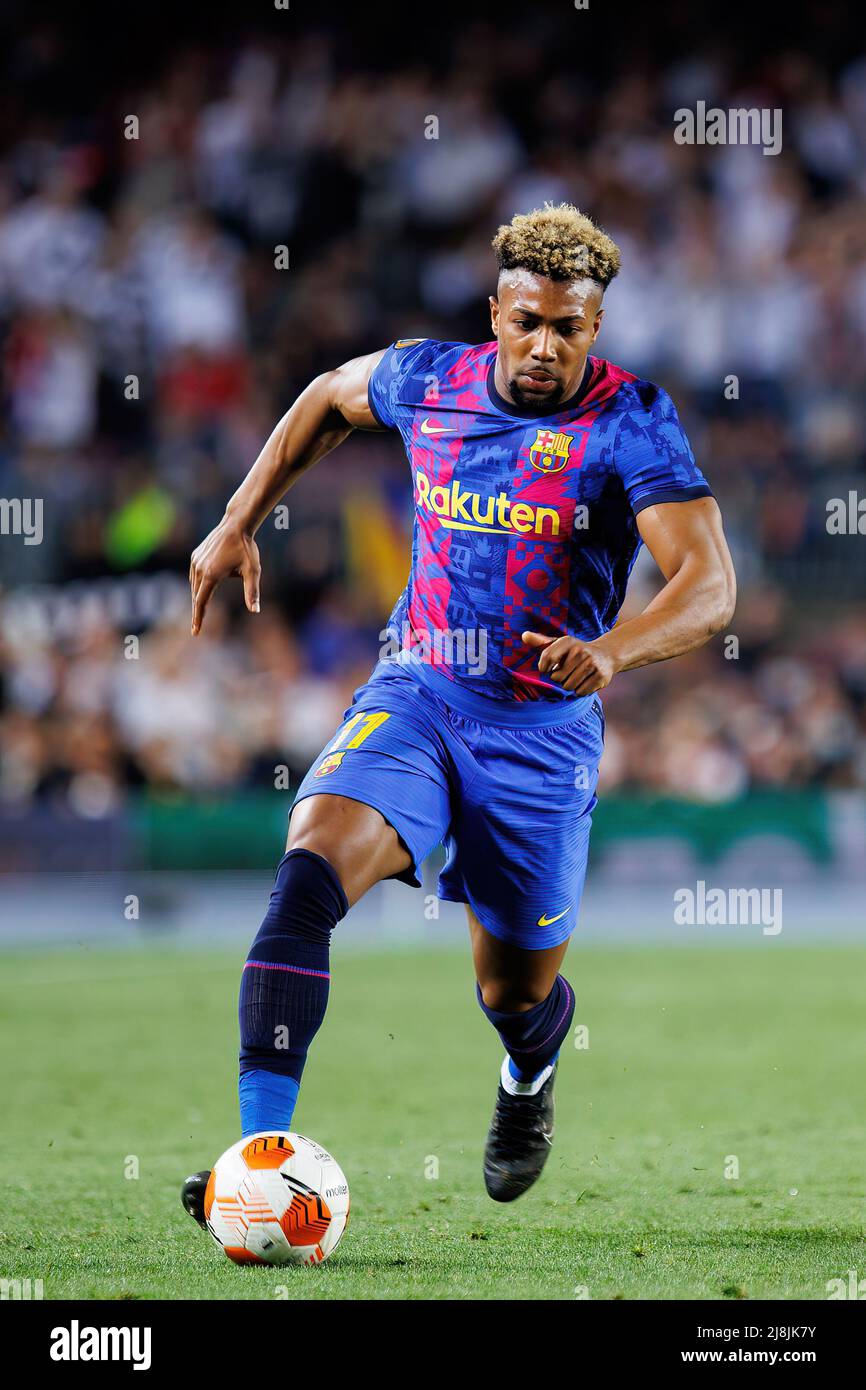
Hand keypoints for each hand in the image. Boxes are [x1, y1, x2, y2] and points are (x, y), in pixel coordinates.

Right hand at [189, 517, 260, 635]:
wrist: (236, 525)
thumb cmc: (247, 548)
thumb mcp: (253, 571)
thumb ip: (252, 592)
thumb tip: (256, 611)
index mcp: (211, 575)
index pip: (201, 602)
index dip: (198, 618)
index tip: (196, 632)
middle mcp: (200, 569)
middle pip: (196, 596)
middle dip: (197, 612)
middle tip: (197, 628)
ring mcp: (196, 561)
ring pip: (194, 586)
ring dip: (197, 599)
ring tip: (199, 612)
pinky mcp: (196, 556)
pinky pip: (194, 575)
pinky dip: (196, 586)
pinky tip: (200, 590)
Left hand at [521, 630, 620, 693]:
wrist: (606, 655)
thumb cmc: (575, 652)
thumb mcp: (559, 644)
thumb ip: (540, 642)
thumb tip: (524, 635)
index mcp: (567, 641)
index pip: (547, 658)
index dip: (544, 668)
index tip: (547, 668)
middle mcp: (580, 651)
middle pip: (557, 677)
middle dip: (560, 678)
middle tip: (568, 671)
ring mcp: (592, 663)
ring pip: (568, 686)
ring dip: (570, 685)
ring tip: (576, 675)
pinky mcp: (600, 676)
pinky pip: (580, 692)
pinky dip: (581, 690)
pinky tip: (585, 681)